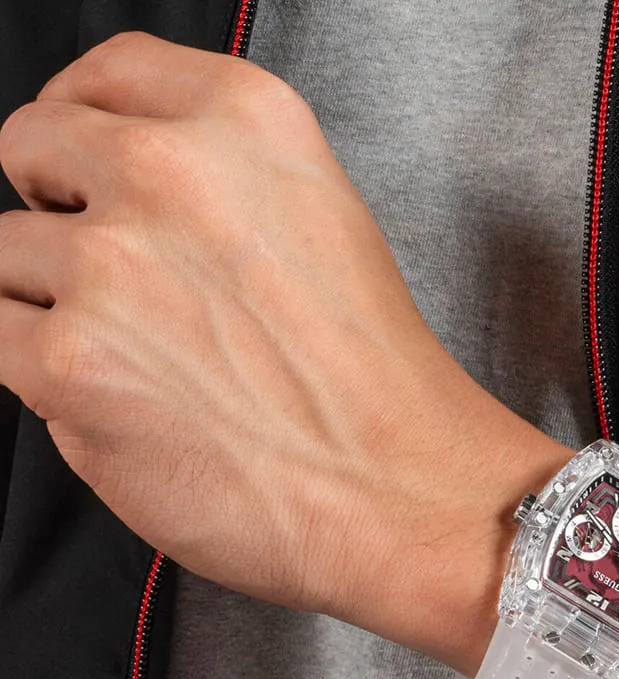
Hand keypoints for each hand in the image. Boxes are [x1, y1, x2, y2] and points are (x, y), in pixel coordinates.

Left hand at [0, 30, 566, 662]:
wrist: (405, 493)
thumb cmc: (377, 389)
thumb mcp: (326, 227)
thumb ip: (220, 186)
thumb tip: (117, 201)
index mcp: (250, 121)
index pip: (111, 71)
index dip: (87, 122)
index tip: (87, 167)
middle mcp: (173, 171)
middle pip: (33, 148)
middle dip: (63, 212)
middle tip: (120, 284)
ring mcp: (113, 263)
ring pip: (6, 256)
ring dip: (56, 305)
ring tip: (148, 366)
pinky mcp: (72, 360)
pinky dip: (44, 376)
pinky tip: (124, 403)